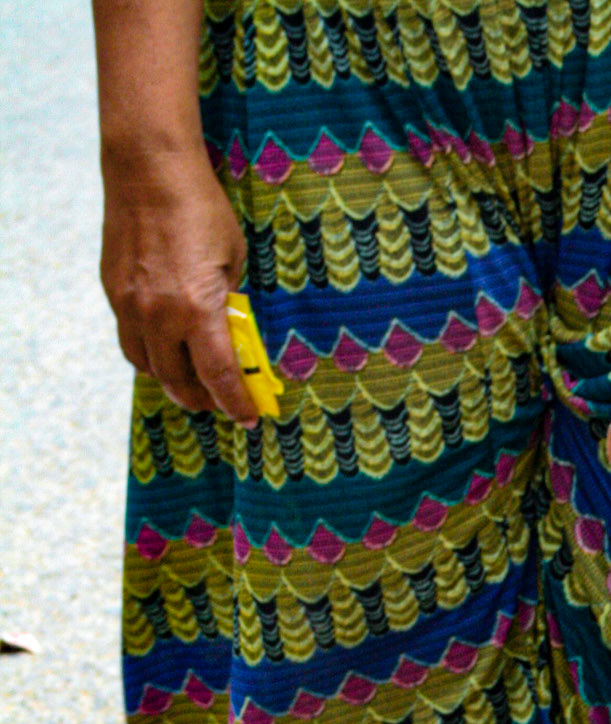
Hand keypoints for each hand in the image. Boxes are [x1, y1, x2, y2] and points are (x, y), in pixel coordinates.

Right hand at [101, 143, 257, 421]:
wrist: (148, 169)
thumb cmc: (200, 209)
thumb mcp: (233, 260)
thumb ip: (228, 304)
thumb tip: (229, 333)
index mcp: (196, 310)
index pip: (218, 377)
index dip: (234, 403)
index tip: (247, 417)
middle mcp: (158, 316)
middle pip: (178, 382)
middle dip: (202, 400)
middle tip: (219, 404)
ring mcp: (130, 306)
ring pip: (148, 366)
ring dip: (171, 382)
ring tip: (191, 383)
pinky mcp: (113, 291)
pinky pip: (130, 339)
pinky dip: (149, 354)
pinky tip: (165, 350)